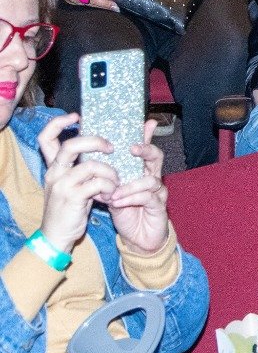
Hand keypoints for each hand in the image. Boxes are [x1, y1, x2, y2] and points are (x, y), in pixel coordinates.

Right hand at [37, 115, 117, 255]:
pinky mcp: (73, 198)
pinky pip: (98, 184)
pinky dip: (110, 186)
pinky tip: (113, 193)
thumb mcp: (72, 184)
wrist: (57, 235)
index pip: (46, 138)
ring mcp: (62, 185)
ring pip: (91, 166)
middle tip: (111, 147)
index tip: (76, 117)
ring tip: (116, 180)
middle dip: (94, 141)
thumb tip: (103, 147)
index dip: (58, 123)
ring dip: (110, 171)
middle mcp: (54, 173)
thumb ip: (82, 166)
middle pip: (70, 146)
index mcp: (54, 167)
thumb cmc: (69, 207)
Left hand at [105, 121, 171, 255]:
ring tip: (114, 193)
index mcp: (141, 172)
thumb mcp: (114, 191)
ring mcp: (158, 192)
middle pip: (156, 157)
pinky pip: (148, 198)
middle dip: (146, 150)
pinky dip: (132, 198)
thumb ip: (108, 176)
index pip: (146, 149)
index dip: (145, 136)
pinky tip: (118, 203)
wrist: (137, 238)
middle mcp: (152, 178)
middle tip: (132, 149)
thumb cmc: (126, 212)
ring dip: (130, 185)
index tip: (143, 126)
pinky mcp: (159, 206)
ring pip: (150, 179)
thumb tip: (92, 160)